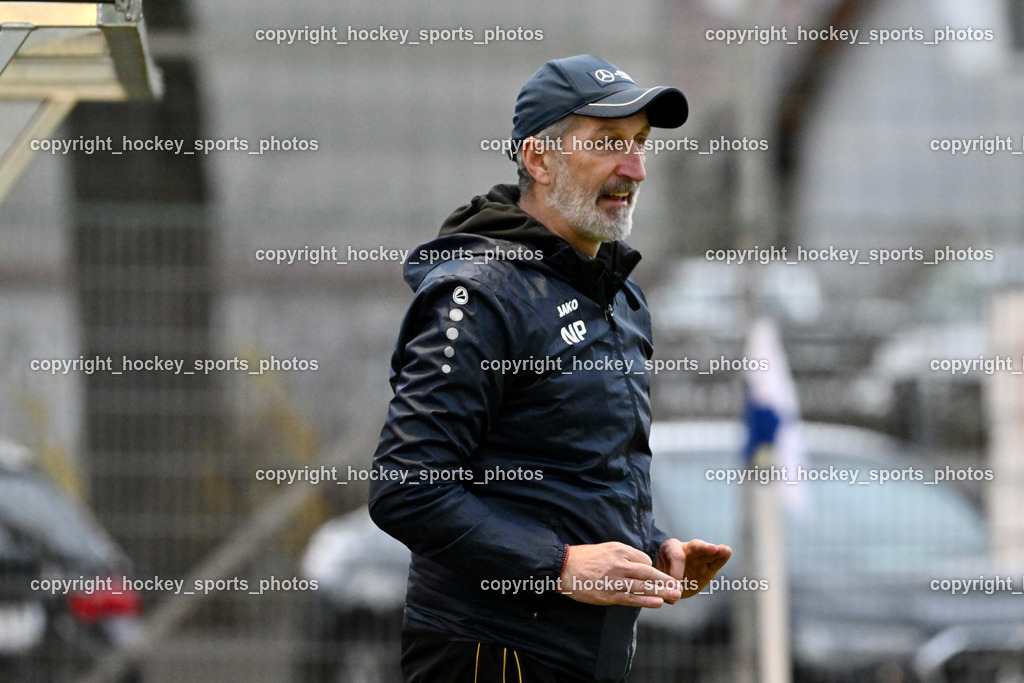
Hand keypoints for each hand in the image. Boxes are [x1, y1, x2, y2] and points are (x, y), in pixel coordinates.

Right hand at [558, 542, 682, 607]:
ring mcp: (614, 580)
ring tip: (674, 595)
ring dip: (660, 592)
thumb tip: (642, 564)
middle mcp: (619, 564)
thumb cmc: (584, 558)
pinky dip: (646, 601)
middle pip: (648, 573)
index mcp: (619, 550)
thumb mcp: (606, 548)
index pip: (644, 560)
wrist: (563, 567)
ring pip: (642, 587)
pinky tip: (658, 603)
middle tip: (680, 586)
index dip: (653, 570)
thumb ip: (624, 555)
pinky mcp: (608, 595)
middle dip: (666, 580)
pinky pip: (631, 598)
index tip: (658, 577)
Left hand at [655, 538, 731, 599]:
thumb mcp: (657, 578)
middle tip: (712, 549)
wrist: (669, 578)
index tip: (675, 580)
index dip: (676, 567)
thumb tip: (672, 599)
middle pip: (695, 547)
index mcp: (669, 549)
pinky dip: (722, 557)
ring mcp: (699, 558)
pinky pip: (716, 562)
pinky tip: (727, 551)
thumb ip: (663, 586)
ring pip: (707, 552)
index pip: (675, 555)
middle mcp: (686, 550)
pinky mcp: (709, 569)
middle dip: (703, 548)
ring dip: (716, 551)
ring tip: (724, 549)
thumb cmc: (661, 574)